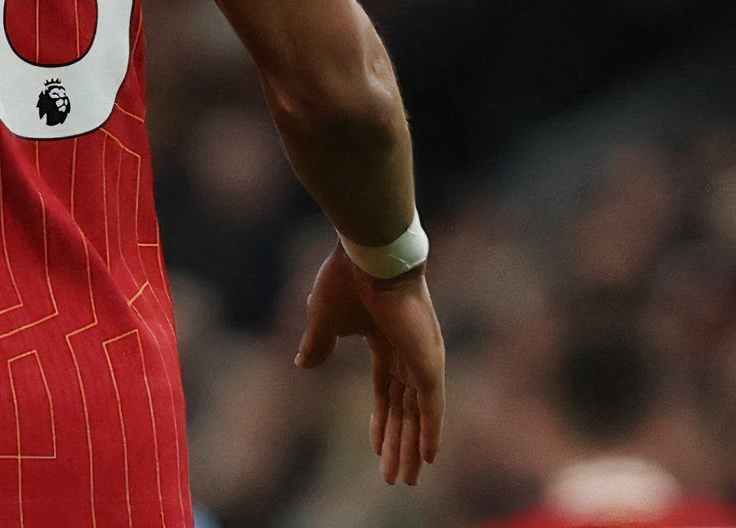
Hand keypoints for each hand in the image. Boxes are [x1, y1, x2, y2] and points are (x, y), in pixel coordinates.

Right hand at [296, 248, 445, 485]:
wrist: (368, 256)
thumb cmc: (344, 279)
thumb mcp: (323, 319)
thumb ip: (317, 344)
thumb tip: (303, 364)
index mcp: (384, 340)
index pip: (385, 391)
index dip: (380, 422)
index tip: (376, 449)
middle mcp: (407, 351)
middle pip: (404, 409)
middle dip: (398, 445)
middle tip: (399, 478)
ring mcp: (421, 356)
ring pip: (418, 414)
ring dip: (411, 448)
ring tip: (407, 480)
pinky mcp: (428, 359)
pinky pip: (432, 404)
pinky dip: (430, 431)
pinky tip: (428, 457)